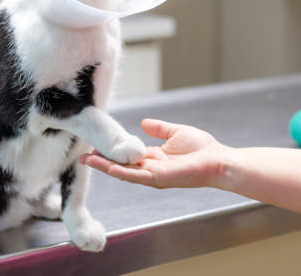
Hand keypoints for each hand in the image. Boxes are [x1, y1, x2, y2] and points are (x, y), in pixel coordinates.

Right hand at [79, 119, 231, 188]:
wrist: (219, 161)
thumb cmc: (203, 149)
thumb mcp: (176, 132)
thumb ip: (159, 128)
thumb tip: (144, 122)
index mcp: (153, 157)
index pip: (127, 155)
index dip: (111, 151)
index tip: (94, 145)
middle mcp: (150, 168)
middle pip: (120, 165)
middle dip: (101, 161)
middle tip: (82, 156)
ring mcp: (154, 175)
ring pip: (124, 171)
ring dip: (106, 167)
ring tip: (87, 160)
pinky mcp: (160, 178)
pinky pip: (137, 176)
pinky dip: (122, 172)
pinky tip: (109, 168)